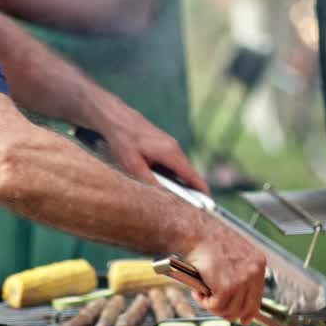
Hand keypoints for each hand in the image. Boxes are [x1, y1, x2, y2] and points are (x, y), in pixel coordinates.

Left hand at [90, 94, 209, 194]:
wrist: (116, 118)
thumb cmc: (123, 140)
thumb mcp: (133, 164)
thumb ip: (149, 180)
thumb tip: (163, 196)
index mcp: (170, 152)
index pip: (191, 175)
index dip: (201, 190)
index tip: (208, 203)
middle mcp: (174, 147)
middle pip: (188, 173)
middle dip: (192, 190)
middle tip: (192, 208)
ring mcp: (170, 144)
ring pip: (180, 168)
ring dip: (181, 182)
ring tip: (180, 199)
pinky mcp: (164, 143)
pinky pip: (173, 162)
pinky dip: (173, 174)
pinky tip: (165, 183)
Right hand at [183, 222, 266, 324]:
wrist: (196, 232)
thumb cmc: (208, 239)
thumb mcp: (233, 254)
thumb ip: (239, 272)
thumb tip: (237, 296)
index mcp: (258, 263)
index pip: (258, 297)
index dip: (248, 311)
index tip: (243, 319)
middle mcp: (254, 272)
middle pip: (245, 308)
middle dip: (228, 312)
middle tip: (214, 305)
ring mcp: (241, 280)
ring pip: (229, 310)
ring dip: (213, 306)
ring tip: (202, 293)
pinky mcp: (226, 287)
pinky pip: (216, 306)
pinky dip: (204, 302)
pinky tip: (198, 291)